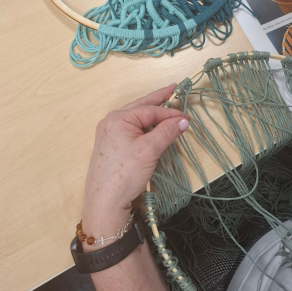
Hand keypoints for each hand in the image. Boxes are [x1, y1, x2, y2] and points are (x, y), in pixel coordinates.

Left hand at [81, 84, 188, 243]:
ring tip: (165, 104)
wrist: (105, 202)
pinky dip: (144, 126)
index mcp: (118, 118)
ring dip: (151, 113)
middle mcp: (111, 122)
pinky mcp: (111, 146)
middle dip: (158, 100)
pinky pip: (130, 129)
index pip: (149, 110)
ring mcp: (109, 134)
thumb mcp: (150, 150)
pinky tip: (151, 126)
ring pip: (135, 118)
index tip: (186, 117)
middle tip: (172, 88)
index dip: (169, 112)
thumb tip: (183, 121)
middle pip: (140, 107)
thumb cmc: (125, 173)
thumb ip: (167, 131)